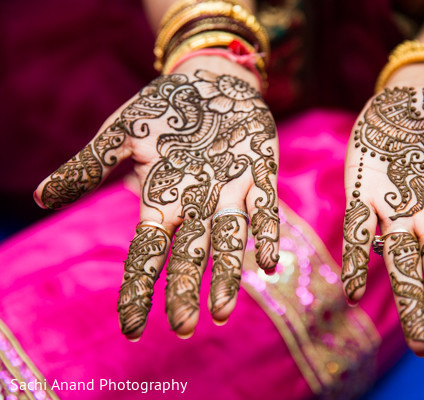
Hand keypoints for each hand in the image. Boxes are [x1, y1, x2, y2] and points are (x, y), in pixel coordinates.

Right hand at [34, 68, 279, 339]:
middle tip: (185, 328)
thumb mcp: (120, 134)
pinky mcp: (260, 172)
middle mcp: (195, 204)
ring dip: (226, 274)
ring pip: (227, 240)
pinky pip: (265, 207)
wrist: (210, 78)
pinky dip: (265, 232)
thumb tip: (40, 198)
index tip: (131, 328)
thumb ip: (89, 166)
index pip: (145, 252)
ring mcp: (229, 191)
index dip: (137, 288)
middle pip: (187, 254)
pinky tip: (268, 262)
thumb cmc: (164, 109)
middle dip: (183, 290)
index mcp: (160, 199)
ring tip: (223, 310)